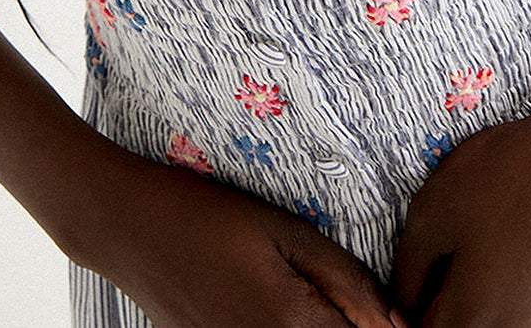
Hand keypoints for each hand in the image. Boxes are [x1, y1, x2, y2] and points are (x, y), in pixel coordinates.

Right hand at [63, 138, 407, 327]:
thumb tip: (394, 322)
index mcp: (289, 327)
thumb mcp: (284, 230)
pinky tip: (289, 307)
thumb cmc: (205, 214)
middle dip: (355, 327)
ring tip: (320, 301)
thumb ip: (344, 280)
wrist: (126, 226)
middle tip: (362, 303)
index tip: (403, 313)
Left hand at [388, 95, 530, 326]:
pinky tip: (509, 236)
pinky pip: (522, 306)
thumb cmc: (509, 177)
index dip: (409, 302)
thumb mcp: (432, 212)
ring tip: (475, 237)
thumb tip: (402, 302)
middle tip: (440, 247)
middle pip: (460, 327)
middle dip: (440, 298)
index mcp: (475, 320)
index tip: (413, 268)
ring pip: (491, 319)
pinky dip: (506, 283)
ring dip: (474, 292)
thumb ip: (408, 270)